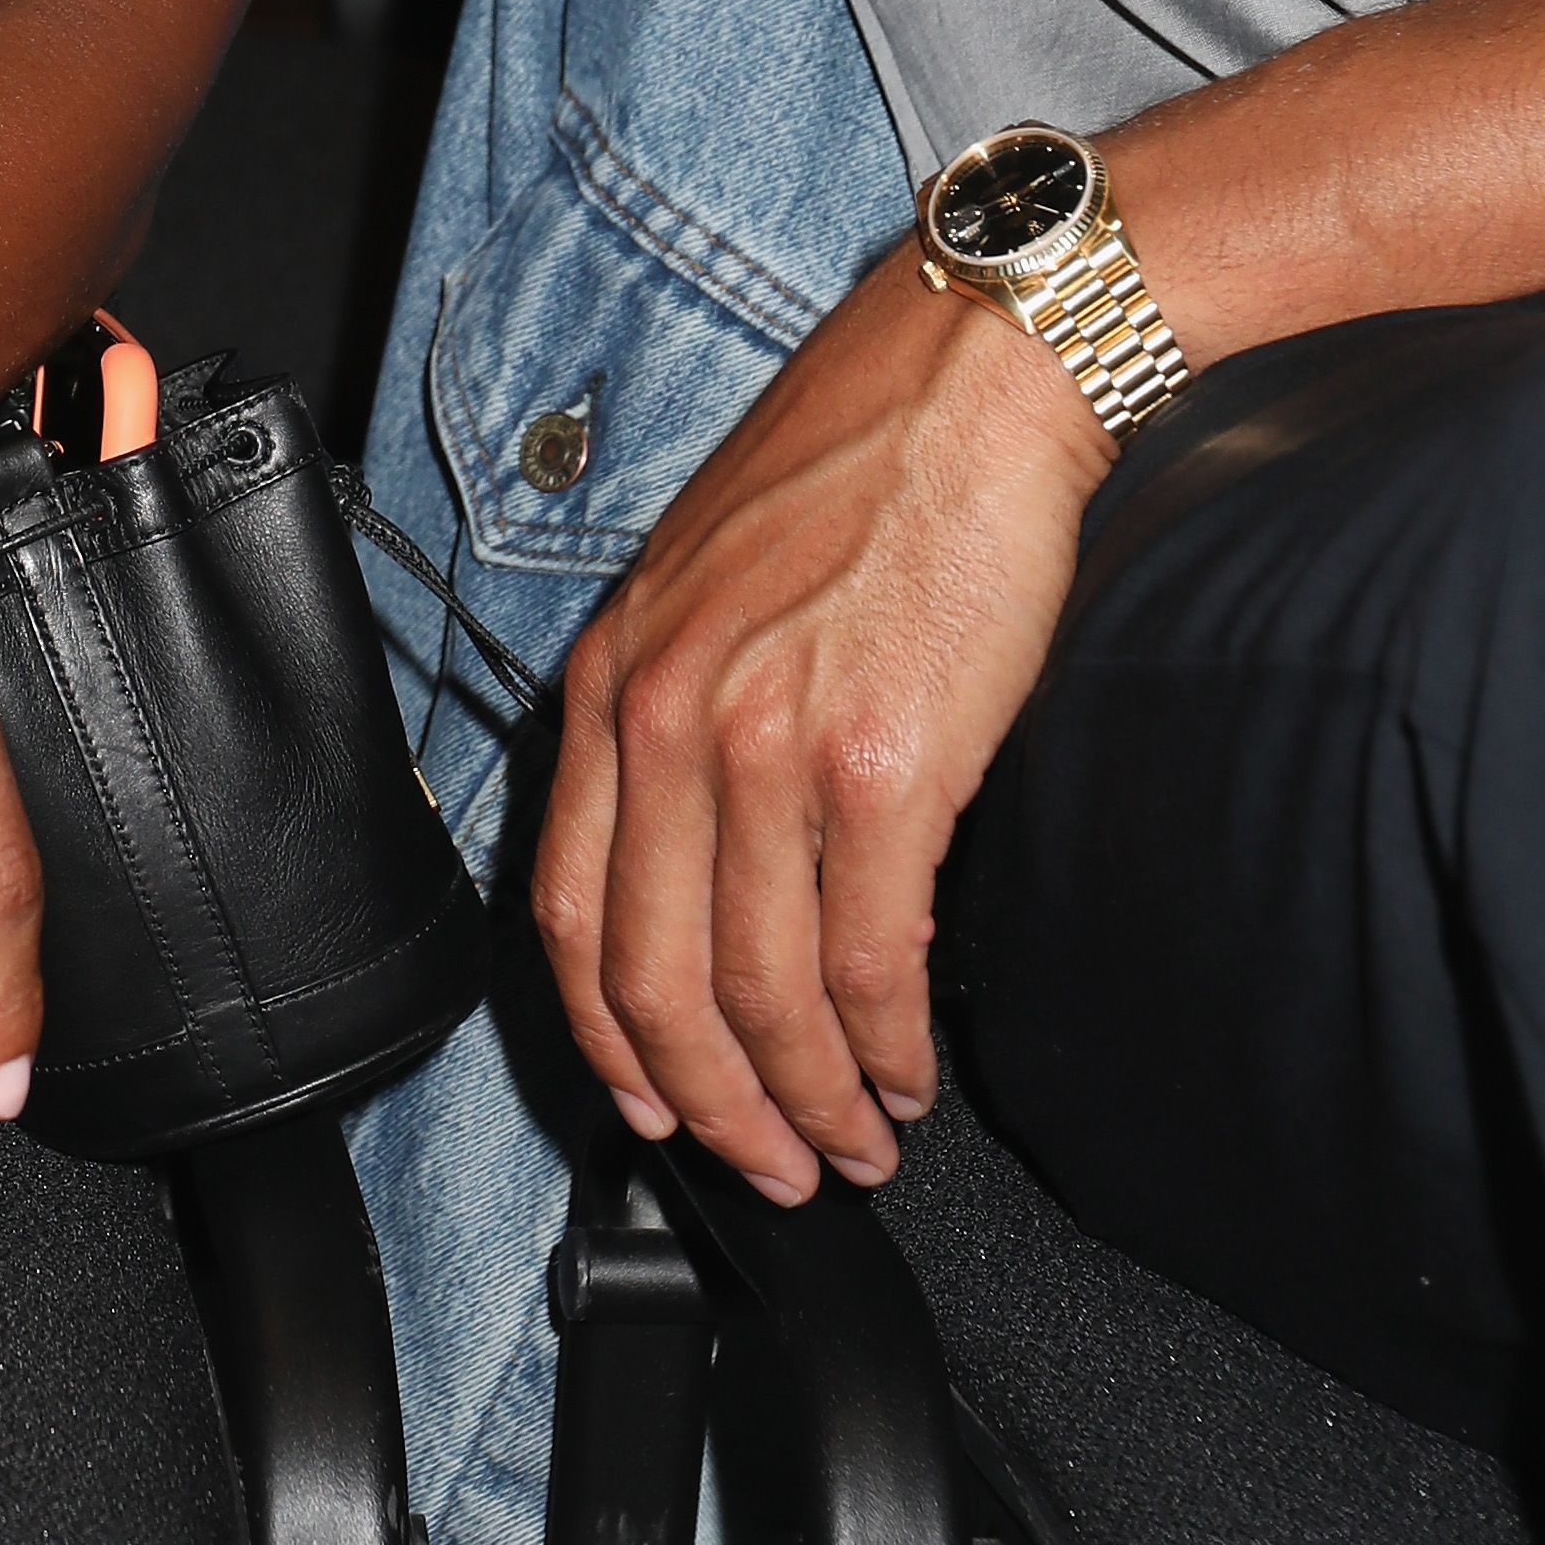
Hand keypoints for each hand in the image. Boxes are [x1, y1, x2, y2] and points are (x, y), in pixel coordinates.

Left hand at [536, 261, 1110, 1203]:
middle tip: (772, 1166)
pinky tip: (905, 1071)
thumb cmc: (862, 464)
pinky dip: (884, 1043)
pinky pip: (867, 958)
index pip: (570, 912)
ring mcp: (767, 745)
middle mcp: (668, 717)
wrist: (974, 377)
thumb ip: (685, 712)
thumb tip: (709, 865)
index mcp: (615, 677)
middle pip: (654, 982)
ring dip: (810, 1098)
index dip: (611, 1041)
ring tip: (856, 1140)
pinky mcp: (880, 763)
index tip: (655, 1106)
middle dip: (713, 1108)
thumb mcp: (711, 582)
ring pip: (760, 992)